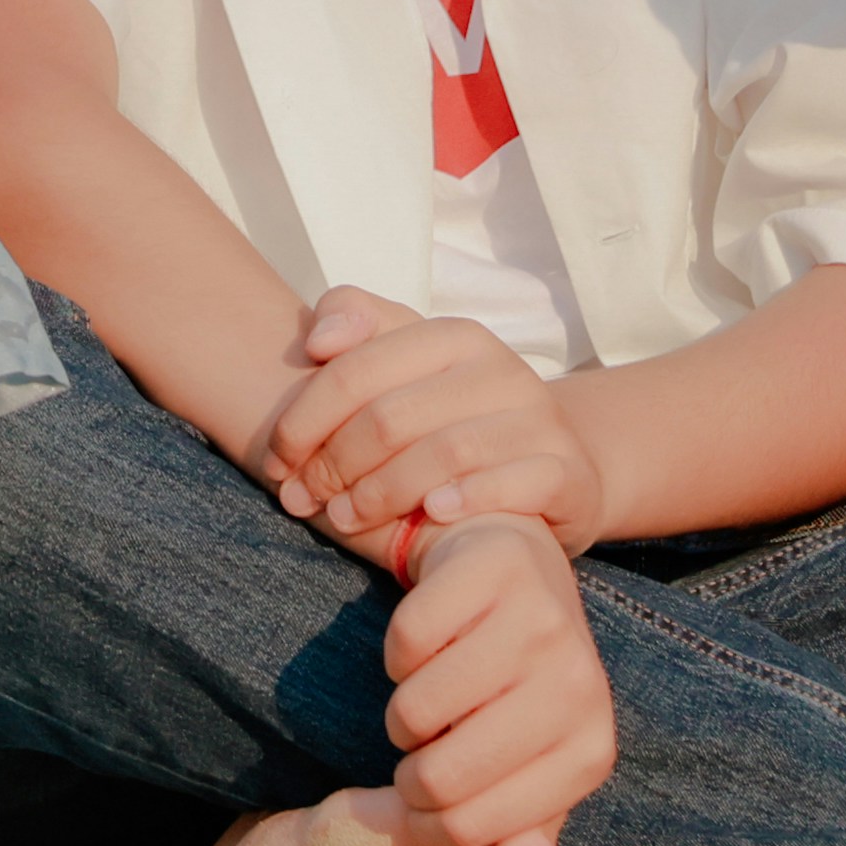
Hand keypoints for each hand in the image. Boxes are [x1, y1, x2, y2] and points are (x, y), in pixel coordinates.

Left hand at [265, 287, 606, 563]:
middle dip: (332, 465)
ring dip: (381, 494)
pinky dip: (468, 498)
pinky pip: (516, 483)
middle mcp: (501, 370)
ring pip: (444, 453)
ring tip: (344, 520)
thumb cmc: (457, 415)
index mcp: (454, 336)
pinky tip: (431, 515)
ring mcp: (539, 421)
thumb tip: (317, 339)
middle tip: (300, 501)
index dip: (304, 419)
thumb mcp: (411, 361)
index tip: (277, 461)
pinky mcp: (568, 472)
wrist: (559, 460)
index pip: (357, 369)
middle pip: (391, 417)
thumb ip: (357, 324)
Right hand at [376, 513, 600, 845]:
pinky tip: (434, 640)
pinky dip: (399, 651)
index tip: (432, 792)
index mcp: (588, 752)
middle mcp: (577, 685)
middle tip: (425, 742)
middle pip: (439, 776)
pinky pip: (405, 643)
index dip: (428, 820)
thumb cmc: (516, 689)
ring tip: (433, 691)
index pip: (470, 828)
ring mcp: (540, 622)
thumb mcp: (526, 775)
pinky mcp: (495, 571)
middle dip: (410, 767)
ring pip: (414, 710)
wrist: (516, 573)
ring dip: (403, 710)